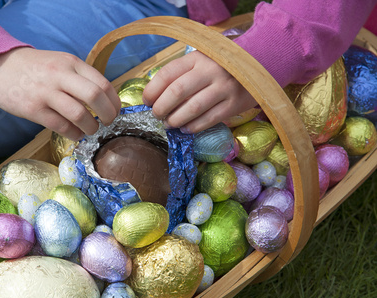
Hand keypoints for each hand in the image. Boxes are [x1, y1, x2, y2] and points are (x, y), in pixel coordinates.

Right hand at [0, 47, 120, 140]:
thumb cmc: (36, 69)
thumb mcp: (61, 63)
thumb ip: (81, 77)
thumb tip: (105, 101)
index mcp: (71, 63)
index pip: (102, 83)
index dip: (114, 102)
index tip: (115, 111)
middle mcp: (60, 75)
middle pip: (94, 97)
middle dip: (107, 115)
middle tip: (108, 123)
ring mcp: (46, 92)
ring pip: (79, 114)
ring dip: (90, 127)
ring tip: (91, 130)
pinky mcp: (33, 109)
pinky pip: (61, 126)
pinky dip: (74, 134)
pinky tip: (76, 135)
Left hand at [142, 50, 256, 132]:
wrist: (261, 64)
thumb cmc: (222, 65)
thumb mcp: (201, 60)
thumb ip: (182, 73)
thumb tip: (155, 96)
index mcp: (197, 58)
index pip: (167, 74)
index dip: (152, 90)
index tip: (147, 101)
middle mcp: (210, 71)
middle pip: (177, 92)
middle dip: (161, 108)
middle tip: (157, 115)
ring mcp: (223, 88)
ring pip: (192, 108)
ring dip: (176, 119)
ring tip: (169, 124)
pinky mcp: (234, 104)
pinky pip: (209, 119)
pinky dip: (193, 127)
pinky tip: (185, 129)